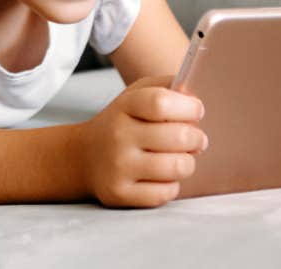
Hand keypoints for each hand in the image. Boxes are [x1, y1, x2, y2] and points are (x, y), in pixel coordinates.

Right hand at [78, 74, 207, 207]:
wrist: (83, 157)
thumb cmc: (123, 123)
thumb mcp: (137, 95)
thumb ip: (167, 87)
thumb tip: (194, 98)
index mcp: (125, 106)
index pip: (161, 103)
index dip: (189, 107)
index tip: (197, 111)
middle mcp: (118, 135)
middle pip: (178, 137)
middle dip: (197, 138)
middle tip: (196, 139)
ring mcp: (118, 166)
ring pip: (177, 167)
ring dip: (187, 163)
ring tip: (181, 158)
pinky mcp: (119, 193)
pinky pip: (165, 193)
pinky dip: (172, 186)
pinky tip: (164, 177)